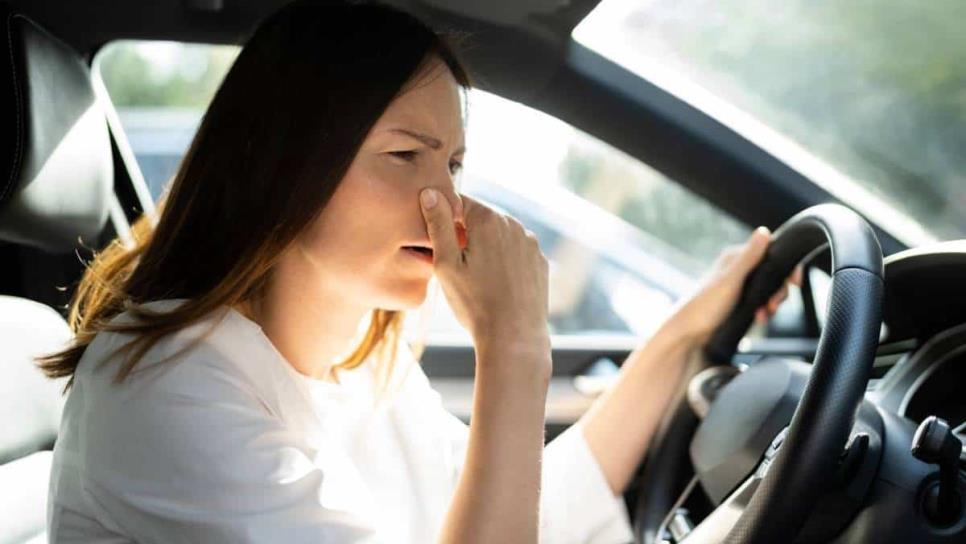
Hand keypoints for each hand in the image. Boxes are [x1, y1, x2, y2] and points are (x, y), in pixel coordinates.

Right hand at [419, 189, 550, 365]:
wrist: (514, 338)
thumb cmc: (475, 303)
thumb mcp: (446, 264)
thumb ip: (439, 225)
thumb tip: (430, 192)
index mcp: (489, 220)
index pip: (459, 201)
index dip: (444, 218)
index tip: (437, 241)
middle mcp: (514, 224)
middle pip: (481, 217)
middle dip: (465, 232)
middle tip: (453, 263)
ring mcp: (530, 243)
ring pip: (499, 234)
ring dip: (484, 245)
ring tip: (474, 277)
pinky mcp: (539, 261)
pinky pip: (515, 251)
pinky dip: (503, 260)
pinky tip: (495, 284)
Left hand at [668, 227, 801, 344]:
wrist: (688, 333)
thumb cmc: (705, 306)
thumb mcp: (731, 280)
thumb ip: (749, 257)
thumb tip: (763, 231)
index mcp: (736, 257)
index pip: (772, 251)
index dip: (786, 266)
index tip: (794, 283)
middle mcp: (738, 268)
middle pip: (774, 272)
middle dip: (779, 290)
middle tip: (773, 304)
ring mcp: (739, 285)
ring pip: (769, 289)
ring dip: (771, 303)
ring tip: (763, 314)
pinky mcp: (738, 301)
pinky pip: (760, 302)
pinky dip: (763, 310)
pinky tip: (758, 318)